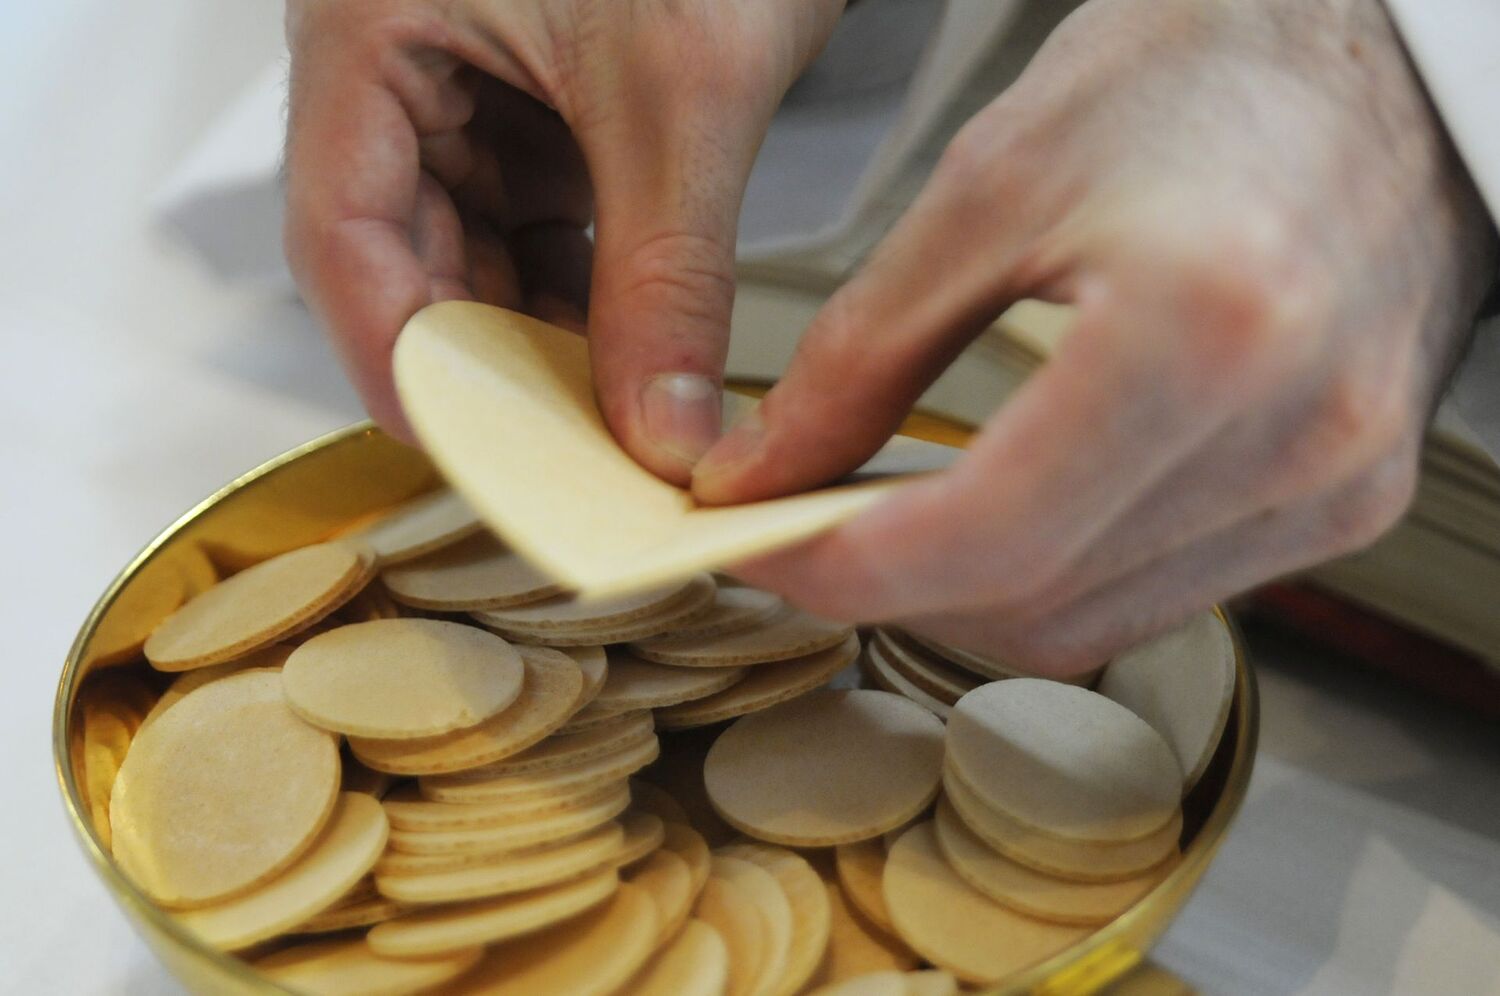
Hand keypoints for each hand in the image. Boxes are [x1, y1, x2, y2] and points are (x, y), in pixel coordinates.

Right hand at [283, 0, 841, 479]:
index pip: (342, 229)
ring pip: (471, 256)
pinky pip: (531, 231)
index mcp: (370, 26)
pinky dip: (574, 302)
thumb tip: (661, 429)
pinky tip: (619, 364)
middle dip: (480, 365)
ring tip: (596, 426)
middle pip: (401, 257)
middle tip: (551, 462)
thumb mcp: (681, 97)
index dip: (398, 356)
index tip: (469, 450)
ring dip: (532, 344)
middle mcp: (396, 64)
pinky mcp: (531, 112)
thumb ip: (667, 275)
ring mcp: (464, 90)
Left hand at [693, 0, 1499, 674]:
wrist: (1372, 56)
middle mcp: (1299, 431)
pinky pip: (1158, 595)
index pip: (991, 533)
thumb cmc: (1204, 69)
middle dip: (891, 586)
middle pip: (1037, 601)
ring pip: (1093, 621)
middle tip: (801, 530)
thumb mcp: (993, 184)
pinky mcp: (1346, 499)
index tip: (760, 546)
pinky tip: (998, 514)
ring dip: (966, 592)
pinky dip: (1053, 573)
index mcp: (1208, 324)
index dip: (848, 566)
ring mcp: (1338, 480)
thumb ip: (864, 352)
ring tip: (887, 520)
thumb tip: (766, 470)